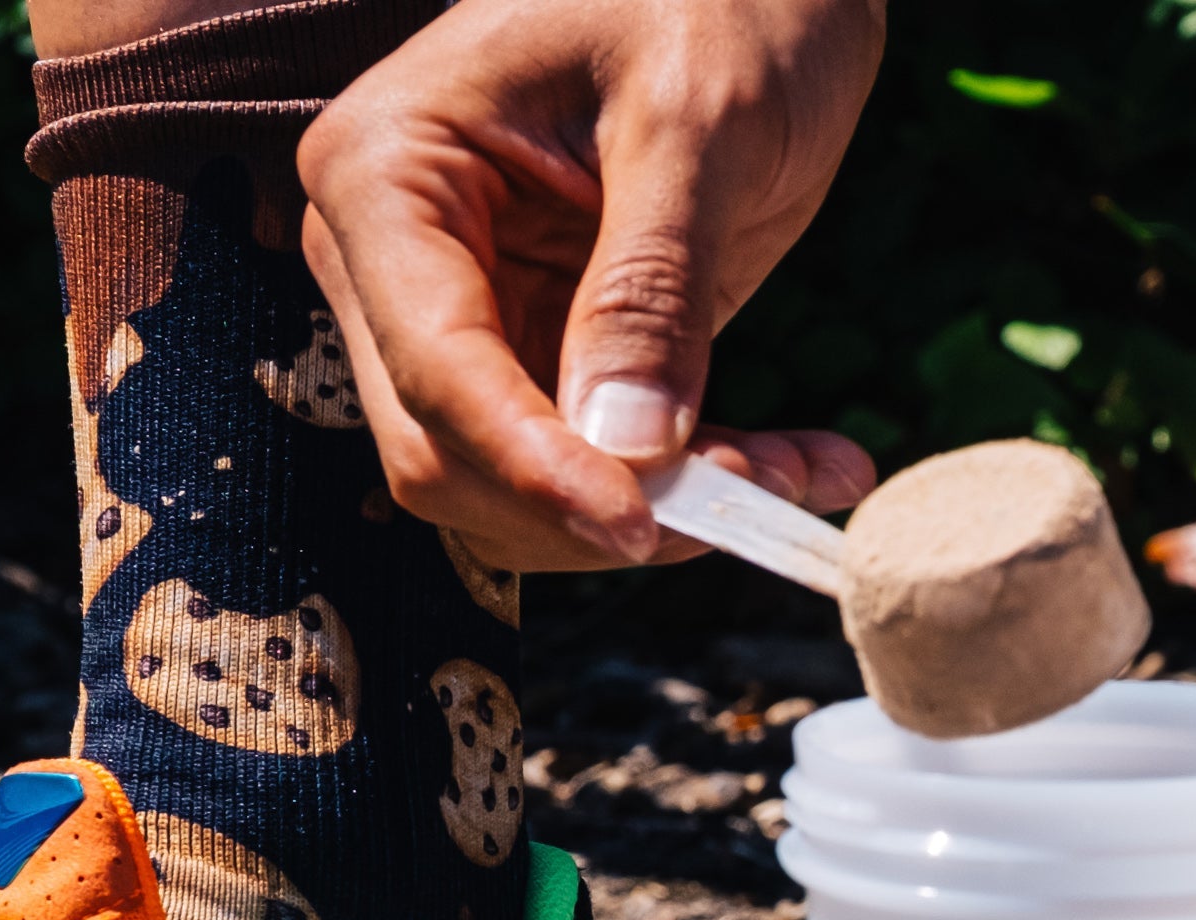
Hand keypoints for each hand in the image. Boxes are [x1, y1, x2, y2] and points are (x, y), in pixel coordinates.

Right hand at [295, 0, 884, 571]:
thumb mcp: (695, 122)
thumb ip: (652, 285)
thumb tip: (624, 446)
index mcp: (388, 175)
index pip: (435, 372)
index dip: (534, 468)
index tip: (642, 521)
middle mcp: (400, 260)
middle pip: (453, 456)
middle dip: (598, 503)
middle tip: (758, 499)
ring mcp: (471, 314)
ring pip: (527, 487)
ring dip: (664, 510)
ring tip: (806, 472)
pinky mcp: (553, 350)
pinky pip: (605, 463)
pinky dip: (701, 486)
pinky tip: (807, 467)